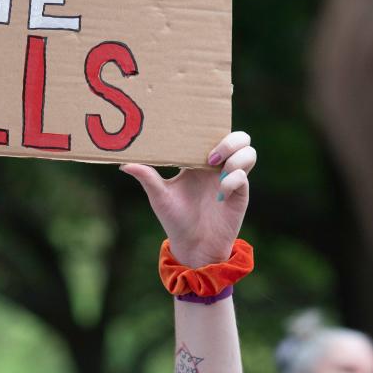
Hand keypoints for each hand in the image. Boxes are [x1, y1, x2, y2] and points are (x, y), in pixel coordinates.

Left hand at [120, 131, 255, 267]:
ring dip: (236, 156)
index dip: (211, 125)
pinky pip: (244, 178)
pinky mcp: (240, 194)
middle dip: (230, 139)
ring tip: (216, 168)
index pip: (213, 133)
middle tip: (210, 155)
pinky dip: (233, 181)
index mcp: (199, 160)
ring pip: (249, 152)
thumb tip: (123, 164)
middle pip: (239, 137)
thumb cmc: (175, 219)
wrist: (192, 247)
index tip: (198, 129)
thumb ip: (146, 177)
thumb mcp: (158, 196)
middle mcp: (218, 166)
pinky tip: (219, 193)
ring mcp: (232, 179)